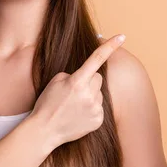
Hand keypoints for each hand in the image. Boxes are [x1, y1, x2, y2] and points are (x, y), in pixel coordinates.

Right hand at [29, 33, 125, 148]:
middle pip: (98, 77)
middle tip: (74, 91)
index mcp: (77, 81)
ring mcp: (95, 108)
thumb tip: (88, 77)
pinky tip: (79, 114)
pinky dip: (91, 108)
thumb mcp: (56, 81)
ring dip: (90, 94)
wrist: (45, 130)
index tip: (122, 36)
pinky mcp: (98, 120)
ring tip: (74, 105)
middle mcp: (89, 94)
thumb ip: (74, 74)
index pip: (97, 58)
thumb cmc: (48, 103)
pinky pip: (99, 106)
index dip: (110, 46)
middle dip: (89, 80)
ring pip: (99, 92)